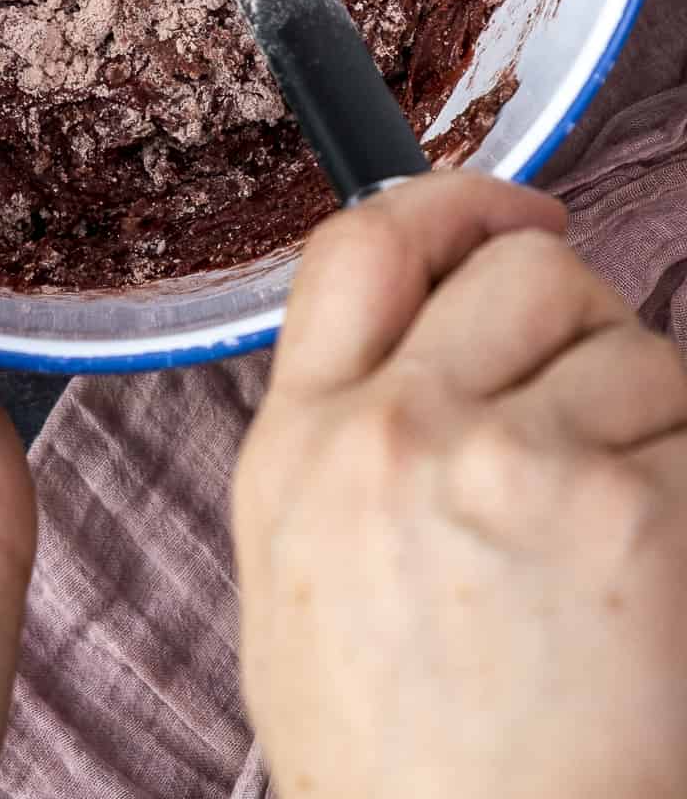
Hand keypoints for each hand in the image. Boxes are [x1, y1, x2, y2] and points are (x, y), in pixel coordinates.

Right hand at [233, 173, 686, 798]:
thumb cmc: (396, 751)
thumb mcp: (295, 564)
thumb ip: (345, 420)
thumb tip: (434, 314)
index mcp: (303, 439)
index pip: (364, 243)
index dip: (454, 202)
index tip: (515, 212)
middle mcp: (399, 432)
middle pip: (527, 267)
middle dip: (576, 321)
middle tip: (585, 409)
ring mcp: (517, 468)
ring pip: (638, 348)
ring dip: (647, 416)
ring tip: (612, 532)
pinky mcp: (638, 521)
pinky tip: (655, 572)